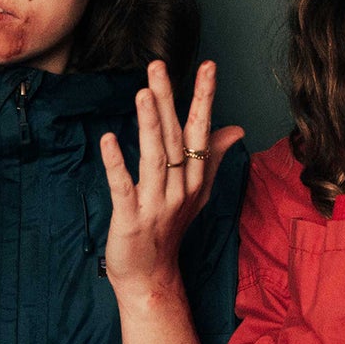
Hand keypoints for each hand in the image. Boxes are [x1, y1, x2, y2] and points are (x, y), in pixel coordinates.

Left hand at [100, 60, 244, 301]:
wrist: (152, 277)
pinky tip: (108, 139)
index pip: (201, 131)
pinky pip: (124, 188)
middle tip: (158, 66)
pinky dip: (117, 164)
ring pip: (156, 159)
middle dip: (169, 101)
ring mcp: (157, 205)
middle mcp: (181, 189)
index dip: (204, 98)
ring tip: (144, 93)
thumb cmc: (171, 229)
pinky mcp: (131, 221)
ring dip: (150, 125)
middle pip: (176, 139)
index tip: (207, 66)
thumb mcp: (197, 192)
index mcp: (195, 179)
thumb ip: (213, 157)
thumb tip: (236, 128)